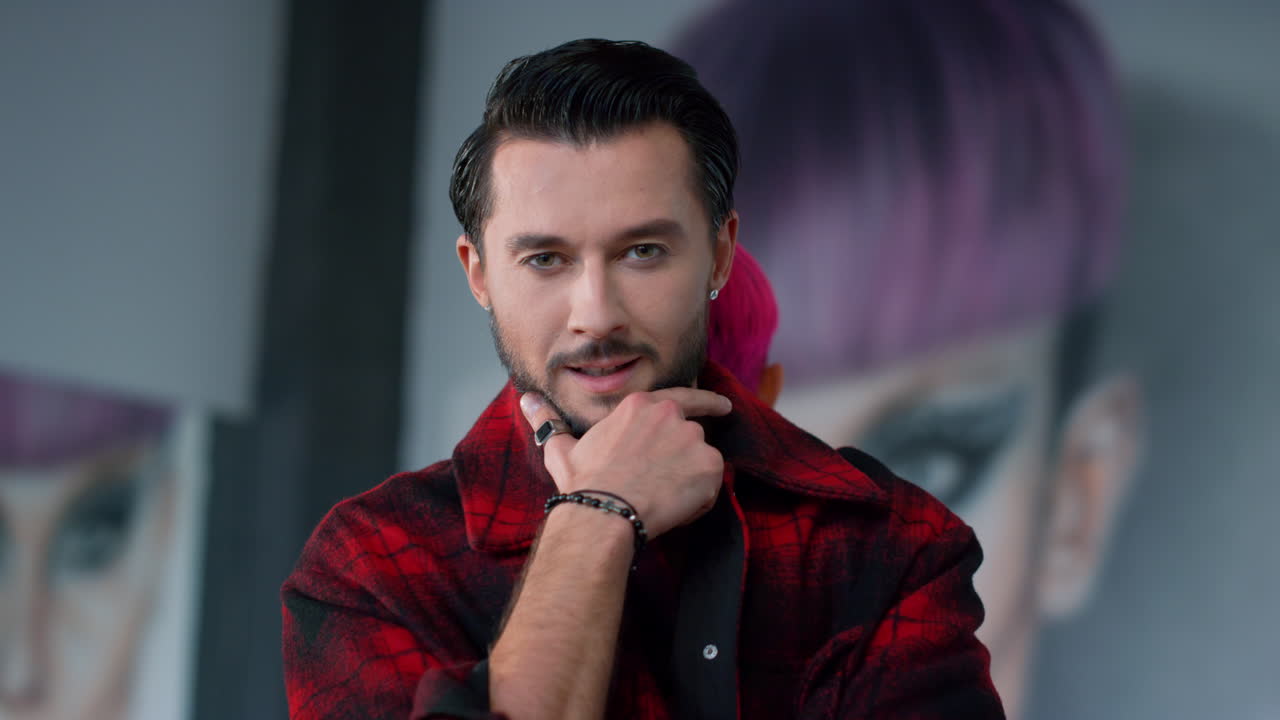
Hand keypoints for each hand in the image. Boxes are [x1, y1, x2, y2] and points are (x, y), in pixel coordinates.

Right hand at [520, 389, 730, 539]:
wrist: (604, 510)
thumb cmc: (583, 482)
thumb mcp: (562, 448)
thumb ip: (548, 421)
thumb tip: (527, 401)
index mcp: (640, 406)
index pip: (683, 398)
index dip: (707, 402)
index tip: (724, 407)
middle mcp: (671, 415)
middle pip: (690, 436)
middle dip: (682, 459)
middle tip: (662, 483)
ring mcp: (692, 439)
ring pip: (701, 462)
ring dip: (689, 480)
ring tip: (660, 499)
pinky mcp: (709, 465)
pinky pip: (711, 485)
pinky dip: (699, 499)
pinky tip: (673, 508)